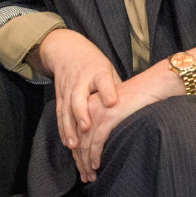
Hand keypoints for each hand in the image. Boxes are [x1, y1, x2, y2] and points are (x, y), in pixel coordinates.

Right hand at [38, 29, 121, 149]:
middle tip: (87, 128)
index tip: (112, 102)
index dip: (107, 92)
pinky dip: (63, 129)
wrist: (67, 51)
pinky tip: (68, 143)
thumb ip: (117, 89)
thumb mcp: (109, 70)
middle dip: (81, 112)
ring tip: (75, 145)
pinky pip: (60, 114)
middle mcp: (81, 81)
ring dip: (70, 128)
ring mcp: (68, 88)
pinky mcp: (60, 96)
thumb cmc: (95, 65)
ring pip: (67, 109)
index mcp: (98, 73)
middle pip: (79, 97)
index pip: (103, 81)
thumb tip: (135, 110)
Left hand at [74, 65, 175, 182]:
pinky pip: (96, 141)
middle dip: (81, 162)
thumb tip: (99, 145)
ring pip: (85, 143)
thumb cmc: (137, 100)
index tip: (82, 168)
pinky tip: (96, 165)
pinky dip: (94, 156)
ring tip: (90, 177)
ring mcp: (97, 113)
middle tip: (85, 177)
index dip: (78, 154)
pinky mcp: (108, 118)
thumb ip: (105, 123)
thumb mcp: (116, 110)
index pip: (78, 134)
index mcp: (89, 106)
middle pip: (78, 140)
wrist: (151, 87)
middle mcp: (89, 109)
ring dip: (86, 163)